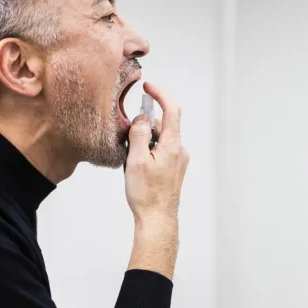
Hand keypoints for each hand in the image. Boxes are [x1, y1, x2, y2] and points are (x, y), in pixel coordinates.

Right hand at [125, 82, 189, 226]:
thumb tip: (141, 119)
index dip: (160, 95)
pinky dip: (148, 152)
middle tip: (127, 136)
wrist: (158, 220)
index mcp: (173, 145)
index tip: (148, 87)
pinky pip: (161, 152)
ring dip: (145, 141)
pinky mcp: (174, 170)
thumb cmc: (147, 194)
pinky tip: (137, 167)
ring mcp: (178, 161)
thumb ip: (139, 135)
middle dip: (145, 125)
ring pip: (160, 140)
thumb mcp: (136, 160)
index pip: (171, 110)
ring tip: (130, 160)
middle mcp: (179, 151)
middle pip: (163, 126)